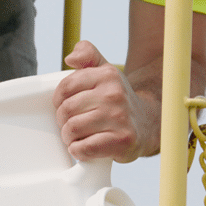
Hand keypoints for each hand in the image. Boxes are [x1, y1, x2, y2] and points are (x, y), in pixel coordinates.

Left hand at [53, 41, 157, 162]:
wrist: (147, 124)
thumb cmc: (117, 100)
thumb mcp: (106, 71)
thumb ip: (88, 55)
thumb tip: (70, 58)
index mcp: (107, 75)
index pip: (66, 87)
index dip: (58, 101)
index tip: (65, 107)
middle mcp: (115, 94)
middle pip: (67, 110)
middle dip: (63, 121)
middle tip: (71, 125)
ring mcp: (120, 118)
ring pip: (73, 129)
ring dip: (69, 138)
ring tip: (77, 137)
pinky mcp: (122, 141)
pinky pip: (85, 148)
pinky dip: (78, 151)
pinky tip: (83, 148)